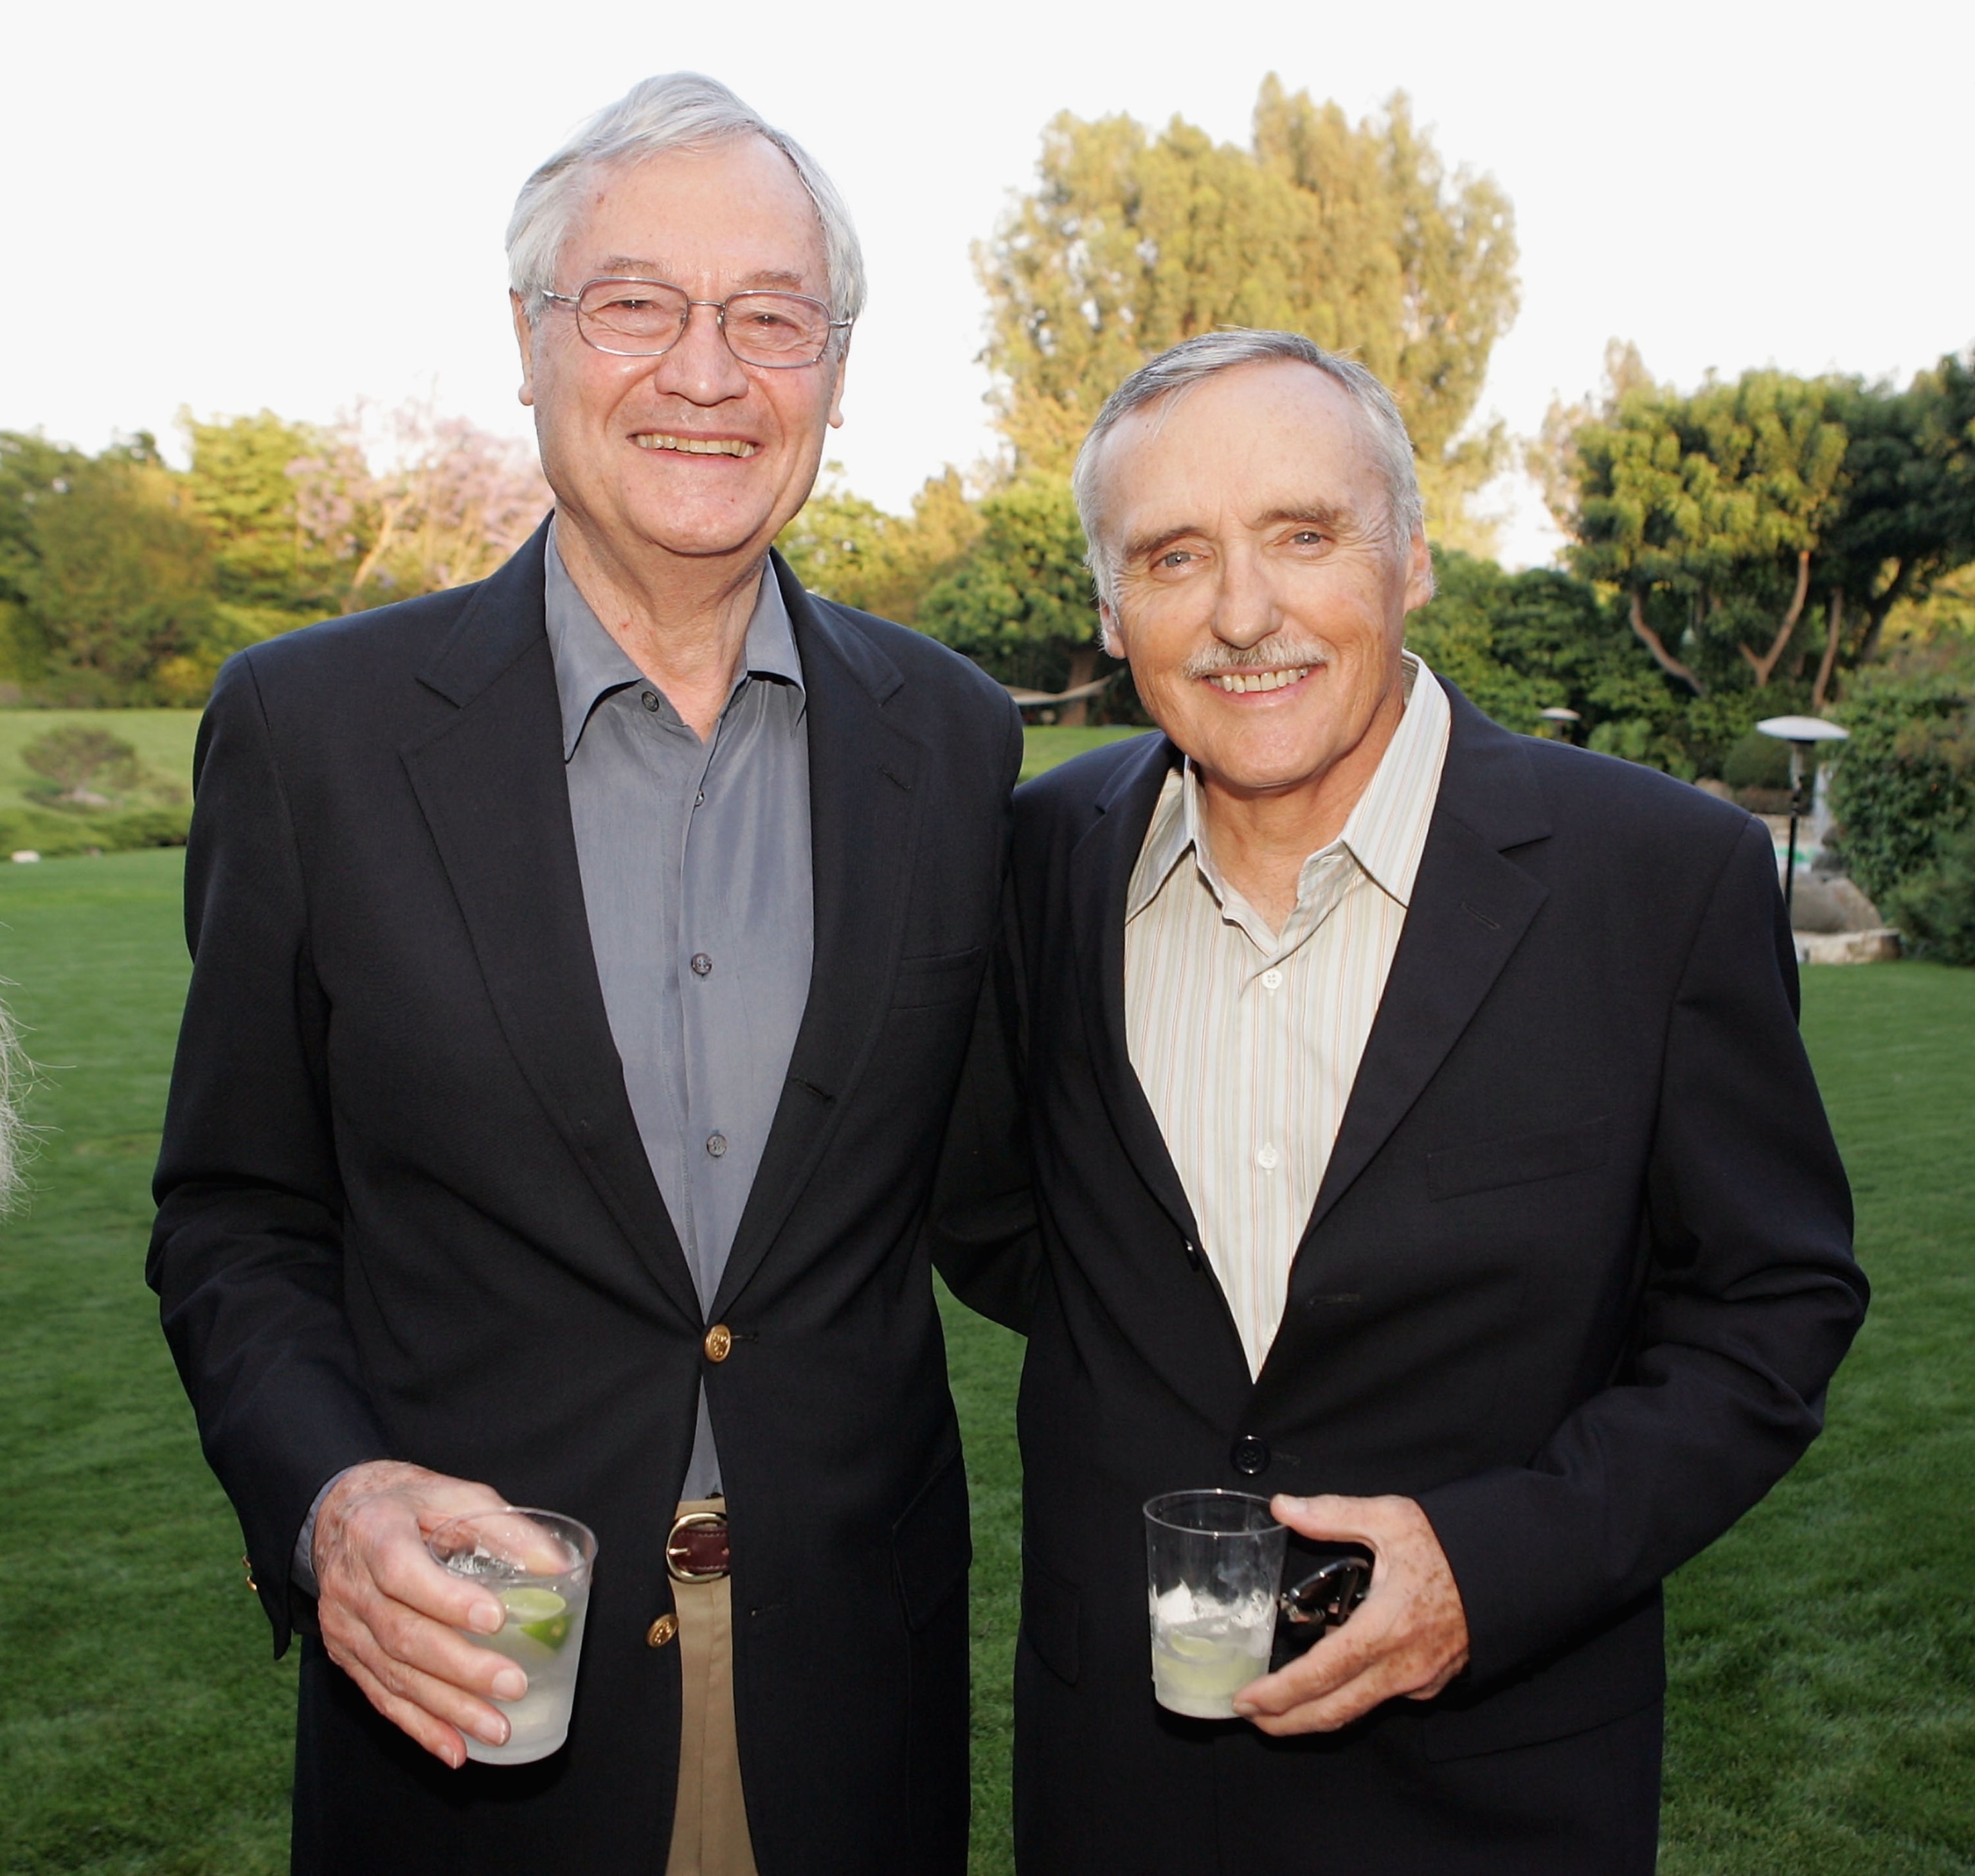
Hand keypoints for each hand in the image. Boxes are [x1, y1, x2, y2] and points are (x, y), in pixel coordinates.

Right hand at [311, 1461, 514, 1767]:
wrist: (339, 1514)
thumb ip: (504, 1527)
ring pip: (394, 1676)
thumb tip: (560, 1565)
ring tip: (497, 1729)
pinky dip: (419, 1728)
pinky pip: (381, 1698)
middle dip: (461, 1668)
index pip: (404, 1573)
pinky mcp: (346, 1656)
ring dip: (448, 1710)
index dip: (447, 1599)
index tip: (495, 1619)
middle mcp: (352, 1586)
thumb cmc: (408, 1502)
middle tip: (514, 1686)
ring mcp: (344, 1627)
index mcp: (376, 1534)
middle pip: (403, 1636)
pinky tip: (454, 1749)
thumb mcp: (453, 1494)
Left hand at [1232, 1493, 1469, 1735]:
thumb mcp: (1391, 1517)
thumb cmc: (1452, 1545)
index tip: (1246, 1699)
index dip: (1280, 1693)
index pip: (1322, 1674)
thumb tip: (1285, 1507)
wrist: (1510, 1569)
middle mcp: (1403, 1665)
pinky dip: (1350, 1698)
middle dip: (1286, 1721)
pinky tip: (1331, 1683)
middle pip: (1334, 1711)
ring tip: (1278, 1709)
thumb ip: (1333, 1514)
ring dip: (1314, 1715)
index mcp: (1386, 1627)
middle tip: (1250, 1716)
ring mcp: (1419, 1679)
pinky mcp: (1431, 1682)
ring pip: (1358, 1710)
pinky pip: (1383, 1698)